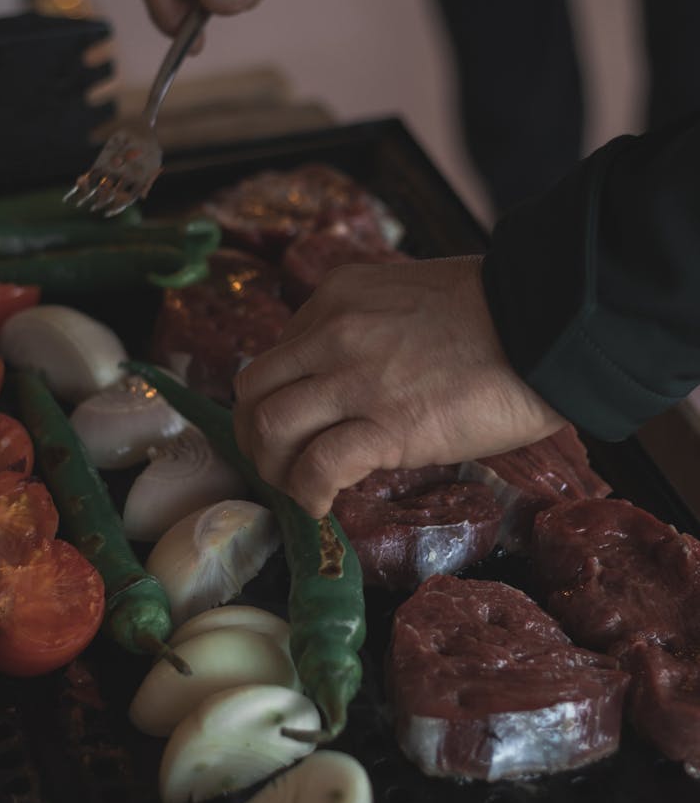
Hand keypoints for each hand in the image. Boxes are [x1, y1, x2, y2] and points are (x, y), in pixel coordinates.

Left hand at [232, 256, 565, 517]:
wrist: (548, 325)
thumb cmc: (499, 314)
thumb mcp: (410, 300)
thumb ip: (371, 330)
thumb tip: (357, 379)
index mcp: (338, 297)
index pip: (278, 354)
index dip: (280, 398)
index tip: (299, 425)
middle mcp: (332, 333)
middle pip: (253, 390)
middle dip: (255, 434)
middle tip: (279, 461)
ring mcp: (354, 378)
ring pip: (270, 427)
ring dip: (274, 467)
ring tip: (300, 488)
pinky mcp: (386, 426)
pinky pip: (317, 466)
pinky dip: (308, 493)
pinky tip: (323, 505)